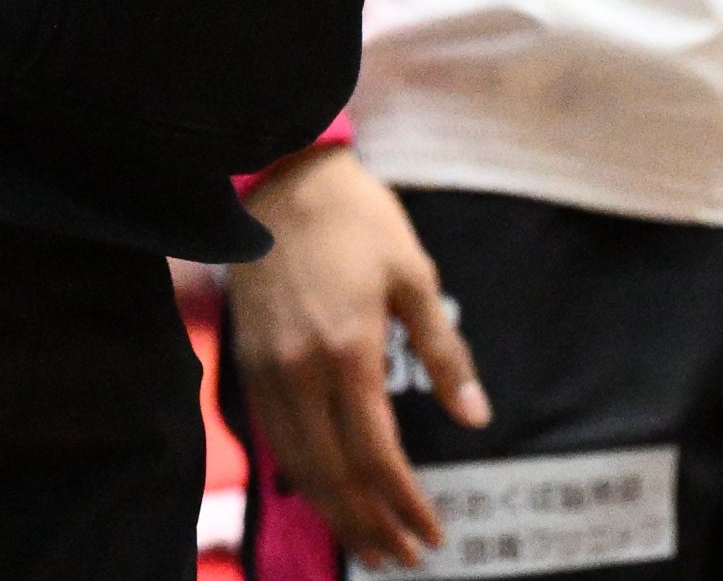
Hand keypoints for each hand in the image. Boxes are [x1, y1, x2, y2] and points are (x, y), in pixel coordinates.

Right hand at [226, 145, 487, 567]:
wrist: (281, 179)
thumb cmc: (360, 221)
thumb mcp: (415, 277)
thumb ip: (444, 352)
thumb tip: (476, 416)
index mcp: (350, 350)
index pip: (377, 454)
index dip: (404, 503)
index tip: (432, 534)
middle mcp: (302, 372)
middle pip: (335, 475)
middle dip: (371, 525)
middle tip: (404, 557)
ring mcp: (267, 372)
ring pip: (299, 468)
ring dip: (336, 513)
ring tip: (372, 543)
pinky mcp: (246, 366)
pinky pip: (276, 441)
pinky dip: (304, 478)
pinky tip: (328, 495)